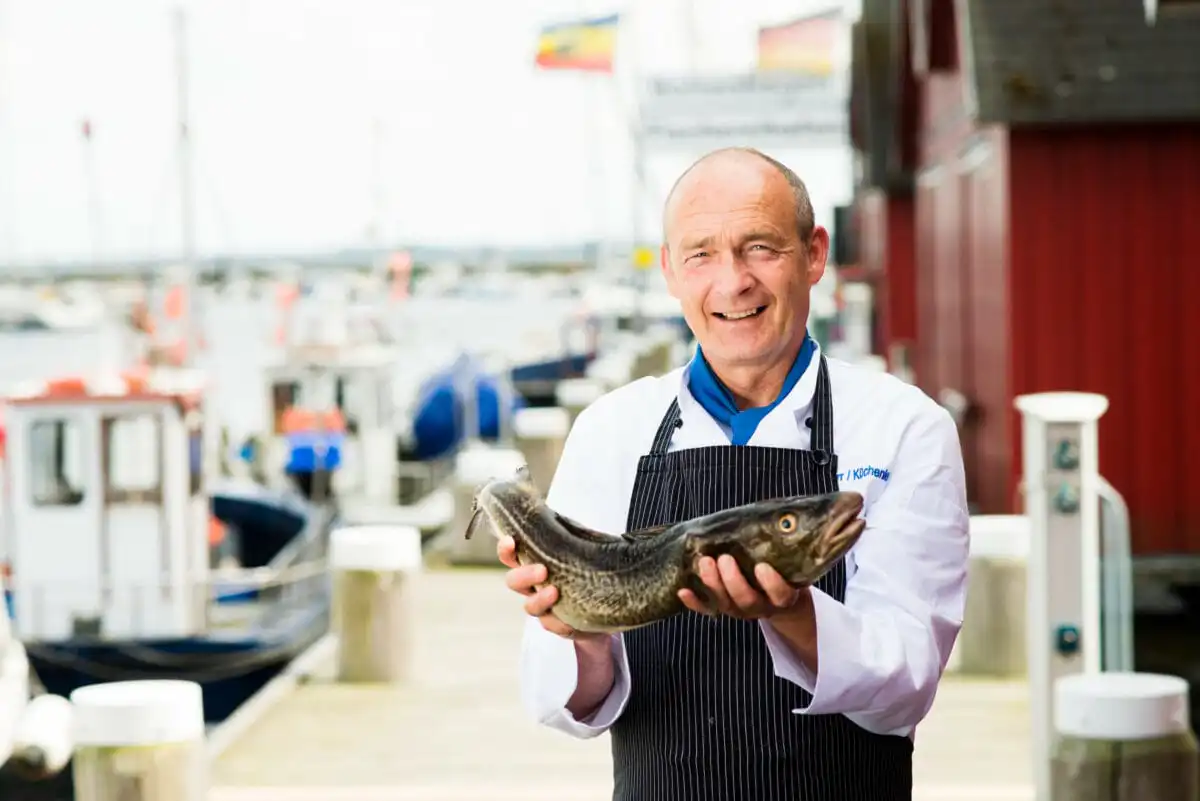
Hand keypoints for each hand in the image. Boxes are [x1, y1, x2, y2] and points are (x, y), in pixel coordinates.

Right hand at [498, 536, 603, 642]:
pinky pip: (552, 626)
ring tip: (555, 592)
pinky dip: (559, 623)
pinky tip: (568, 620)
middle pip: (514, 581)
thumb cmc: (589, 567)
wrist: (607, 601)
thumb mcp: (583, 546)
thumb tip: (570, 520)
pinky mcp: (558, 624)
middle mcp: (533, 585)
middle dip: (524, 575)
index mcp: (534, 562)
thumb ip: (573, 535)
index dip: (506, 549)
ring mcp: (543, 606)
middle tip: (542, 570)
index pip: (511, 554)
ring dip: (539, 600)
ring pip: (530, 606)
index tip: (510, 542)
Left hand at [678, 554, 807, 620]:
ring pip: (725, 604)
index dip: (771, 584)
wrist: (778, 598)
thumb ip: (784, 543)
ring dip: (712, 583)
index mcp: (782, 596)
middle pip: (747, 600)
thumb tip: (785, 515)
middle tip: (724, 558)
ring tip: (704, 561)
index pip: (780, 594)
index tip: (762, 567)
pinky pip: (706, 610)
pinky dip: (694, 602)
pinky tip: (682, 590)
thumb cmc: (782, 569)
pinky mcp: (722, 610)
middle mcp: (760, 606)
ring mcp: (740, 610)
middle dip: (733, 580)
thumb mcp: (788, 561)